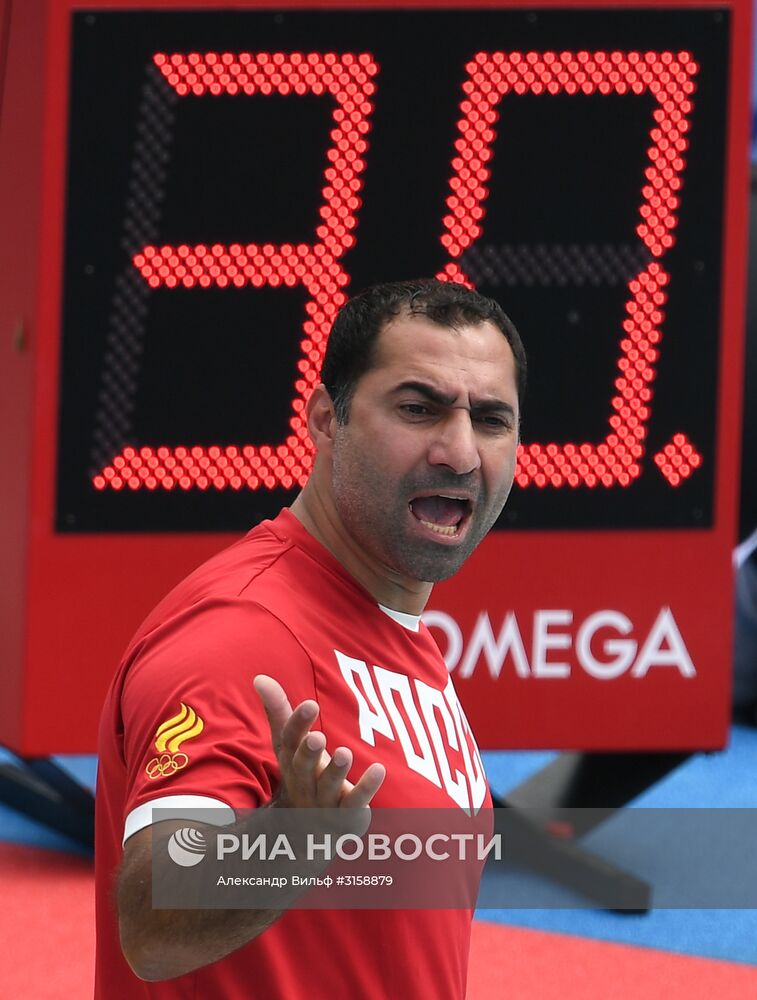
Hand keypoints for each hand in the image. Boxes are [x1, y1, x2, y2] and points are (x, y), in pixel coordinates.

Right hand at [253, 674, 384, 808]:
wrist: (305, 830)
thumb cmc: (301, 773)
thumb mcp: (288, 744)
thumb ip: (278, 711)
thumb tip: (260, 677)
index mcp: (290, 761)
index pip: (289, 742)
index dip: (298, 724)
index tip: (310, 705)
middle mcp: (303, 782)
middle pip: (303, 768)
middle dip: (310, 753)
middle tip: (318, 737)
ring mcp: (324, 801)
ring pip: (328, 787)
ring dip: (336, 771)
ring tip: (345, 754)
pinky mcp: (346, 814)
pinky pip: (355, 803)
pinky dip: (366, 787)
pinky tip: (379, 770)